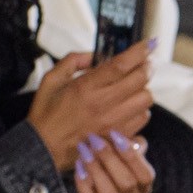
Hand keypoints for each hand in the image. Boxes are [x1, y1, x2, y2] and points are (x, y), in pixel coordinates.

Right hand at [28, 44, 153, 173]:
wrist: (43, 149)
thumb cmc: (46, 115)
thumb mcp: (51, 80)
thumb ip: (72, 61)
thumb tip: (94, 55)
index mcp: (85, 88)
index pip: (120, 65)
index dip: (139, 52)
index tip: (149, 44)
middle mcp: (102, 104)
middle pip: (139, 80)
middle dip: (145, 67)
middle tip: (142, 64)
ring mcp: (113, 122)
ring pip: (145, 100)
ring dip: (142, 89)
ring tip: (133, 87)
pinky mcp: (118, 137)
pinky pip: (142, 119)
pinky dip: (140, 109)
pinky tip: (129, 106)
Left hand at [73, 130, 152, 192]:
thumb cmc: (107, 168)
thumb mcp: (120, 154)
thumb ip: (129, 144)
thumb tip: (138, 128)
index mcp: (143, 187)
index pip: (146, 175)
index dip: (130, 154)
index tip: (113, 134)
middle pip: (127, 184)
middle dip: (109, 159)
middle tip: (93, 140)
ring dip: (95, 171)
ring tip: (83, 152)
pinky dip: (84, 187)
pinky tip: (78, 170)